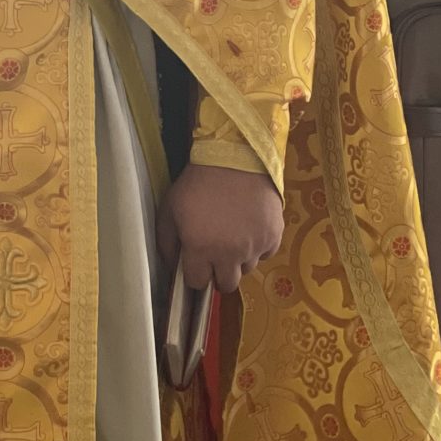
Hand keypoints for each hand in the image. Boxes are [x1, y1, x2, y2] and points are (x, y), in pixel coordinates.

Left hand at [157, 165, 284, 294]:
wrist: (235, 156)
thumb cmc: (198, 182)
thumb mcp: (171, 206)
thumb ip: (166, 240)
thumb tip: (171, 264)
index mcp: (200, 249)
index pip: (197, 282)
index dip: (195, 273)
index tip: (197, 261)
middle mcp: (229, 255)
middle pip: (226, 284)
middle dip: (219, 272)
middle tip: (217, 254)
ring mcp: (254, 247)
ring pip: (246, 269)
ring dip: (239, 258)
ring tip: (234, 233)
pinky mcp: (274, 237)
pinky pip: (265, 254)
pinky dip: (258, 246)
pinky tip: (250, 226)